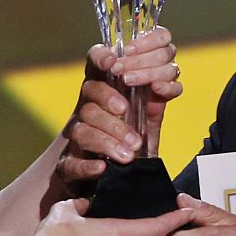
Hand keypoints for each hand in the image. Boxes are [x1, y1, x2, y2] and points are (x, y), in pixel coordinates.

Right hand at [56, 27, 182, 194]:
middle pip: (89, 91)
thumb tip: (166, 87)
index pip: (95, 62)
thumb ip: (154, 102)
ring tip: (130, 153)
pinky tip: (101, 167)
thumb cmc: (129, 143)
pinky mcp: (68, 166)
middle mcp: (86, 108)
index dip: (100, 56)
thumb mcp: (146, 120)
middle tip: (126, 110)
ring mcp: (75, 136)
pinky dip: (87, 166)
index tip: (113, 62)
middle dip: (109, 99)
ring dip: (108, 139)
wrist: (107, 179)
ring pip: (82, 128)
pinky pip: (72, 164)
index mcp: (104, 92)